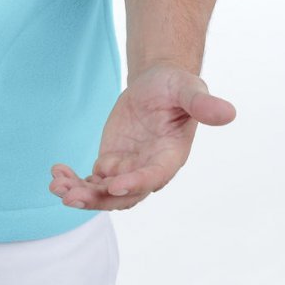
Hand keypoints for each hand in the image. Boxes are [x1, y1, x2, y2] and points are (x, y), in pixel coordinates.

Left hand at [49, 62, 235, 211]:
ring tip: (56, 186)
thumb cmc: (176, 87)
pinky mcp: (111, 164)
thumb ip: (202, 104)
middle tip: (70, 196)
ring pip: (104, 193)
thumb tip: (229, 112)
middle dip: (98, 198)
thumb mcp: (189, 89)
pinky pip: (91, 181)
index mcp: (170, 157)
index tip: (111, 184)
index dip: (134, 183)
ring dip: (81, 193)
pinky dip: (74, 181)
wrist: (157, 86)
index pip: (153, 177)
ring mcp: (128, 170)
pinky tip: (55, 174)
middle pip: (124, 195)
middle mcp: (149, 170)